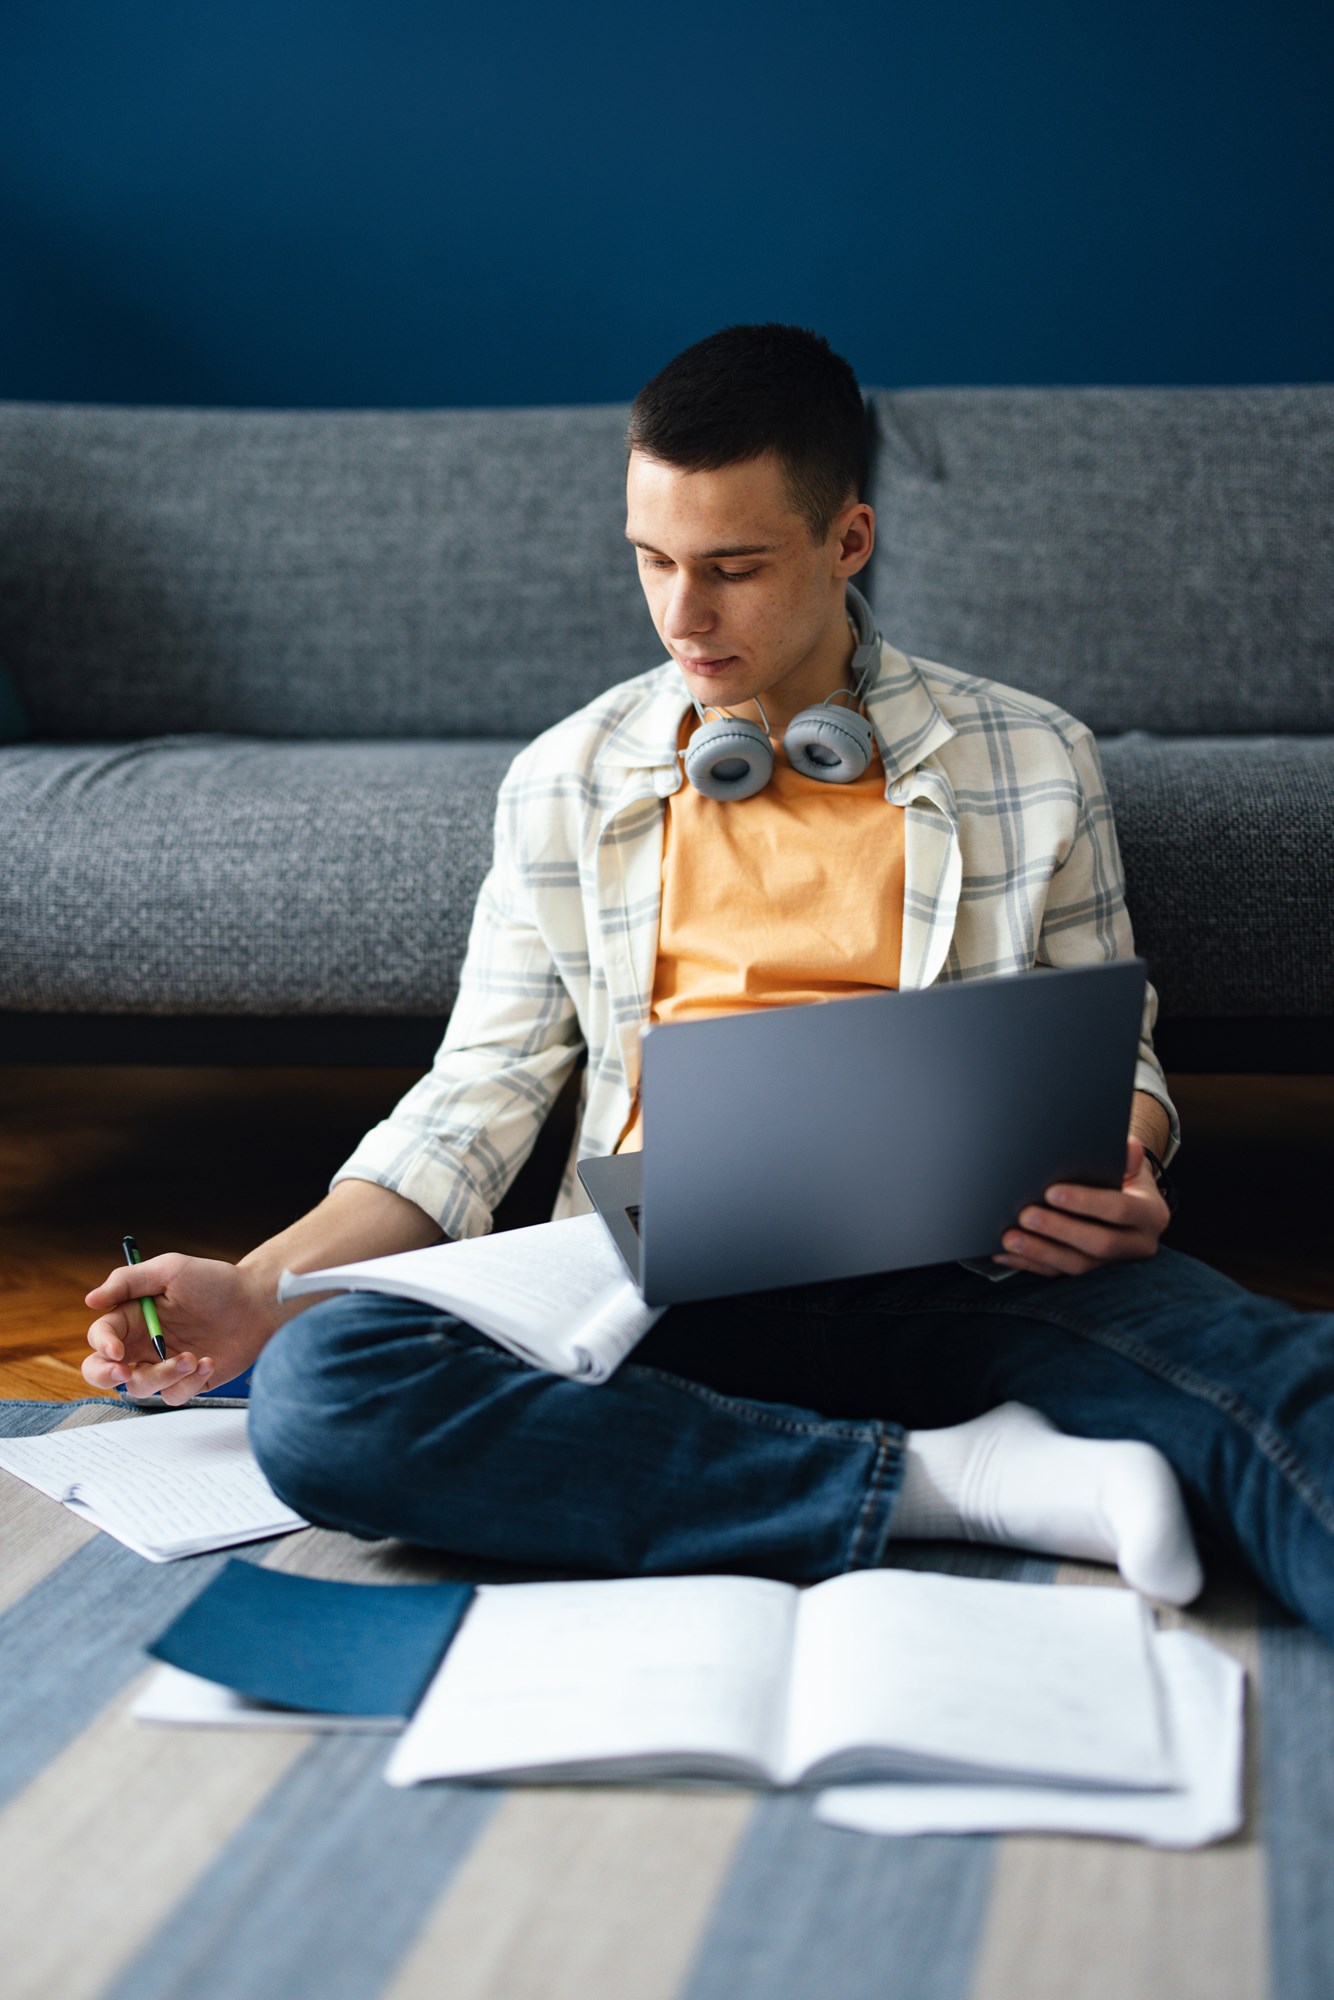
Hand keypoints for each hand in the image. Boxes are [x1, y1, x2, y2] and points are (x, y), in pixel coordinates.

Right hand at [83, 1254, 277, 1404]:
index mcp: (133, 1316)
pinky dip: (190, 1382)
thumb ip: (128, 1281)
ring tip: (192, 1357)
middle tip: (126, 1372)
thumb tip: (90, 1300)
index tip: (118, 1350)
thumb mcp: (171, 1269)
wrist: (259, 1303)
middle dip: (106, 1376)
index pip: (101, 1336)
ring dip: (163, 1375)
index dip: (103, 1346)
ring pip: (140, 1387)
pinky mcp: (188, 1381)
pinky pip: (174, 1395)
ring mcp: (165, 1364)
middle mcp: (143, 1343)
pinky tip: (209, 1361)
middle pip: (103, 1371)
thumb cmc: (216, 1282)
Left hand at [991, 1137, 1170, 1278]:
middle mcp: (1138, 1244)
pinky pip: (1057, 1273)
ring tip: (1009, 1237)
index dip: (1086, 1202)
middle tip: (1025, 1215)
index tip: (1052, 1192)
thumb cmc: (1123, 1175)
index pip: (1120, 1210)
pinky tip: (1005, 1254)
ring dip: (1040, 1251)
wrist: (1127, 1200)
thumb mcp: (1131, 1163)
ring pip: (1076, 1265)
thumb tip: (1129, 1147)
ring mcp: (1113, 1264)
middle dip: (1059, 1229)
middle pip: (1098, 1244)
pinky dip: (1029, 1264)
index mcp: (1151, 1214)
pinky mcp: (1090, 1273)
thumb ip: (1129, 1157)